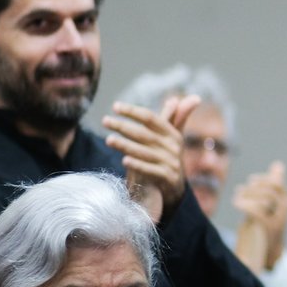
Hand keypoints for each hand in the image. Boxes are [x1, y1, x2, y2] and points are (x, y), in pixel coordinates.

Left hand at [103, 95, 199, 221]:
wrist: (175, 188)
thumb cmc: (167, 157)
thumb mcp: (172, 137)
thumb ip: (175, 117)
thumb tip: (181, 98)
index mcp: (173, 134)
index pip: (151, 118)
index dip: (133, 111)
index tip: (115, 106)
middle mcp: (173, 147)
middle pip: (145, 134)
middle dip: (124, 126)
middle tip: (105, 121)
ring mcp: (172, 163)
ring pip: (145, 152)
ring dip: (126, 145)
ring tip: (108, 140)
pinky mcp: (169, 178)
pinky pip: (151, 170)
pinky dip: (138, 165)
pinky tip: (124, 160)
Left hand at [233, 160, 286, 270]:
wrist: (269, 248)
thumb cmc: (268, 220)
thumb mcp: (271, 200)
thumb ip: (274, 182)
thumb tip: (278, 164)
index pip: (277, 183)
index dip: (263, 180)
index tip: (251, 181)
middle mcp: (286, 209)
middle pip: (270, 191)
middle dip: (253, 188)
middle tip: (241, 189)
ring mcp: (278, 219)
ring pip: (264, 200)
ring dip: (247, 195)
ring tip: (237, 196)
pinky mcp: (268, 228)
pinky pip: (257, 211)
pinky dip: (244, 204)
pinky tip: (236, 203)